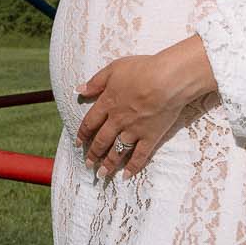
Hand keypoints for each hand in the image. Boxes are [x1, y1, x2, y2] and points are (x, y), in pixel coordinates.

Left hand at [74, 37, 215, 178]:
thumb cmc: (142, 70)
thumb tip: (79, 90)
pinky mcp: (151, 137)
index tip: (78, 144)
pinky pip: (139, 156)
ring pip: (117, 151)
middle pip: (101, 140)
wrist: (167, 80)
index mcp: (108, 103)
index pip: (90, 122)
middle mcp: (118, 120)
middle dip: (93, 154)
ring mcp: (134, 130)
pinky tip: (126, 175)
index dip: (83, 134)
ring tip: (102, 174)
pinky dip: (132, 167)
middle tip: (88, 165)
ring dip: (108, 163)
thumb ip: (96, 81)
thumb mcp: (114, 69)